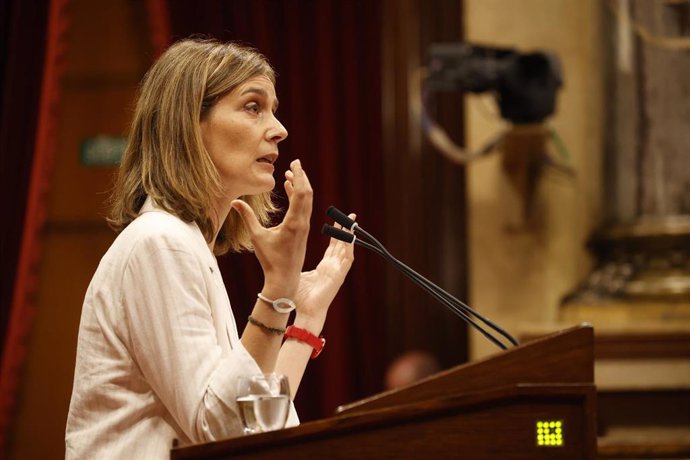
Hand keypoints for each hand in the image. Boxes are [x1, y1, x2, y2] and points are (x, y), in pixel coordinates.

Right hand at [231, 159, 312, 297]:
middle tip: (295, 164)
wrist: (284, 278)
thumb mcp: (257, 237)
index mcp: (293, 223)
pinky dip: (298, 197)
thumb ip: (247, 217)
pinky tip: (290, 189)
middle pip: (307, 193)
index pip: (300, 193)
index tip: (295, 163)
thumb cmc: (270, 260)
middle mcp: (302, 223)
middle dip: (301, 177)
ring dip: (300, 186)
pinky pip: (303, 208)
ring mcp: (305, 227)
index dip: (299, 176)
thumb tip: (234, 201)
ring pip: (307, 201)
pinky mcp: (303, 230)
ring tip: (291, 174)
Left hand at [292, 214, 355, 332]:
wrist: (306, 313)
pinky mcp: (339, 277)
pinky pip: (347, 261)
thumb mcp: (299, 275)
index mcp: (324, 267)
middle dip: (345, 230)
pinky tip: (350, 239)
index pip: (332, 246)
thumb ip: (297, 265)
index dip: (335, 234)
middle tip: (349, 216)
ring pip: (347, 250)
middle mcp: (333, 267)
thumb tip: (288, 257)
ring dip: (350, 237)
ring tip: (352, 223)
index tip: (336, 221)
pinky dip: (349, 250)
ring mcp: (337, 271)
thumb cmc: (301, 298)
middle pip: (341, 245)